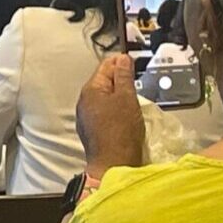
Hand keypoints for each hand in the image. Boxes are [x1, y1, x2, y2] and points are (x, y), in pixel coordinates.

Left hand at [76, 53, 144, 178]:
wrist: (113, 164)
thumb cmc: (121, 130)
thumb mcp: (127, 98)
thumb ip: (124, 76)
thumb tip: (122, 58)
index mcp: (90, 89)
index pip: (105, 66)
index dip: (120, 61)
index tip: (135, 62)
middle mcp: (84, 100)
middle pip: (103, 81)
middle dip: (120, 79)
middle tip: (137, 81)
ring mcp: (86, 116)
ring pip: (104, 97)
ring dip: (118, 95)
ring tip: (134, 98)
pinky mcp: (92, 129)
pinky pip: (104, 111)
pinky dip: (114, 109)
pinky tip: (125, 114)